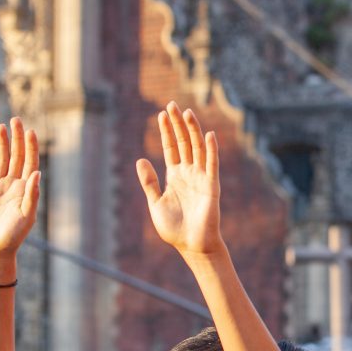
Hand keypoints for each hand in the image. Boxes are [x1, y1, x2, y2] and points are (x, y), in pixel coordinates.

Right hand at [0, 117, 40, 265]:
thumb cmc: (13, 237)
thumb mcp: (26, 216)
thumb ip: (31, 195)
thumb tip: (37, 173)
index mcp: (25, 189)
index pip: (30, 162)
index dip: (30, 147)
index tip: (30, 131)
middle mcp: (13, 185)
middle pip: (16, 156)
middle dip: (16, 138)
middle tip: (16, 119)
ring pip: (1, 160)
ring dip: (2, 144)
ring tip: (1, 126)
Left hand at [136, 103, 223, 259]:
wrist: (191, 246)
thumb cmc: (174, 228)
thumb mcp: (155, 203)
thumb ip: (149, 182)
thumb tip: (140, 159)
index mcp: (175, 176)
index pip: (171, 147)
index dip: (167, 131)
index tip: (162, 113)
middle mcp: (189, 173)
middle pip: (184, 142)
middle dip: (178, 124)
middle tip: (172, 104)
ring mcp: (201, 177)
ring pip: (197, 148)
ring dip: (193, 130)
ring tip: (187, 113)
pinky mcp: (211, 186)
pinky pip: (211, 164)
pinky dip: (210, 150)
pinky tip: (208, 135)